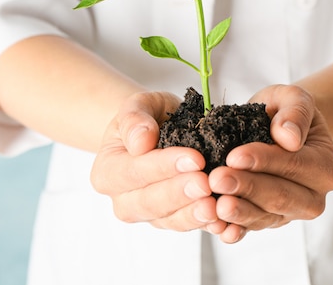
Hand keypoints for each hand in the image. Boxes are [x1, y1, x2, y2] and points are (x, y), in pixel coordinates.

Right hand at [90, 91, 227, 233]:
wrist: (161, 131)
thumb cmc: (148, 117)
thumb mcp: (139, 105)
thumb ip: (134, 119)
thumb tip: (140, 141)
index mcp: (107, 172)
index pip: (133, 172)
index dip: (163, 167)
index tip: (194, 159)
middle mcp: (124, 200)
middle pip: (150, 202)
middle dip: (180, 193)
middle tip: (206, 184)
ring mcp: (150, 215)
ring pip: (170, 220)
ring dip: (194, 214)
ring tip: (216, 206)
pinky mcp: (174, 221)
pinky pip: (190, 226)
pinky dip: (209, 225)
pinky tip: (225, 222)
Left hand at [208, 85, 332, 242]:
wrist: (277, 129)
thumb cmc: (285, 111)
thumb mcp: (293, 97)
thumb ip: (295, 112)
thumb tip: (289, 138)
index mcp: (328, 167)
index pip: (295, 165)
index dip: (265, 161)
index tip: (235, 156)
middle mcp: (314, 197)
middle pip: (280, 197)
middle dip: (247, 188)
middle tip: (217, 179)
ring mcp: (291, 214)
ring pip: (264, 217)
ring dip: (238, 212)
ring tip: (214, 204)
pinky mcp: (269, 221)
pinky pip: (251, 227)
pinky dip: (233, 228)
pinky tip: (216, 225)